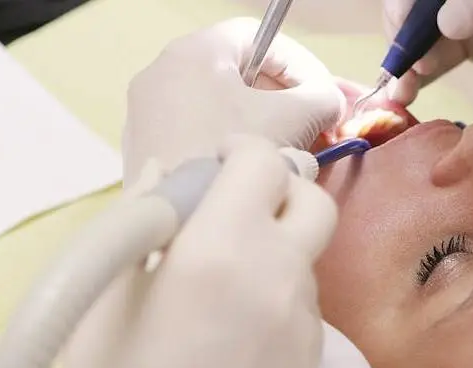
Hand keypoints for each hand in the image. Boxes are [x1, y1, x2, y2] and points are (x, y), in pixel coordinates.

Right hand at [57, 136, 336, 367]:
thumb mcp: (109, 290)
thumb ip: (144, 216)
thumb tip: (164, 171)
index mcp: (223, 245)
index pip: (262, 162)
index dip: (239, 152)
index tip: (213, 164)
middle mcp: (279, 273)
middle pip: (312, 199)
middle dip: (279, 190)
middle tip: (235, 210)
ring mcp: (304, 321)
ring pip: (308, 257)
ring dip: (277, 248)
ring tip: (225, 283)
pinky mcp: (313, 362)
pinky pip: (305, 307)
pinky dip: (279, 298)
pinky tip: (237, 332)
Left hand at [122, 18, 345, 181]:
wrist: (176, 225)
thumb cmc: (234, 160)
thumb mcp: (292, 121)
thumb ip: (322, 99)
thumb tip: (331, 101)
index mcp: (193, 52)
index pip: (259, 36)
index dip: (301, 63)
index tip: (324, 96)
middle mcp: (160, 74)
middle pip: (235, 70)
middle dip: (283, 97)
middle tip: (314, 126)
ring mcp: (145, 114)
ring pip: (215, 105)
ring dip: (257, 122)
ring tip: (288, 152)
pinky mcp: (142, 150)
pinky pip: (195, 132)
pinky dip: (227, 142)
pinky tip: (251, 171)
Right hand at [382, 0, 472, 102]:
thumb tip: (447, 22)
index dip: (410, 3)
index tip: (406, 29)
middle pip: (426, 1)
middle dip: (408, 28)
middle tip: (405, 66)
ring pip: (429, 24)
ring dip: (411, 53)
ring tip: (405, 88)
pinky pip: (443, 48)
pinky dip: (423, 67)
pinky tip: (411, 87)